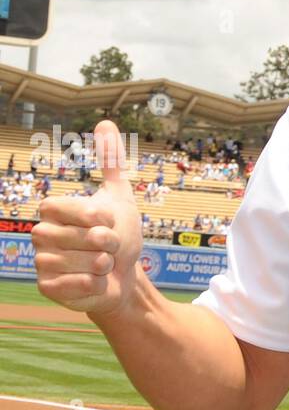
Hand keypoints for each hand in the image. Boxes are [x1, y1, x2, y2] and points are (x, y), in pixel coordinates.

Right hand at [32, 119, 143, 314]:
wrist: (126, 276)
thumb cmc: (120, 236)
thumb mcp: (120, 197)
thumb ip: (111, 162)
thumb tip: (105, 122)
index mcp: (52, 211)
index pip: (68, 209)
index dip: (95, 216)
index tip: (109, 221)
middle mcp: (41, 234)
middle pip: (77, 237)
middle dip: (107, 243)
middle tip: (110, 248)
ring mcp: (42, 262)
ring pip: (79, 262)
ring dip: (103, 265)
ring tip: (104, 265)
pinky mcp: (48, 287)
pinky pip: (73, 285)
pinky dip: (94, 285)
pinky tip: (97, 282)